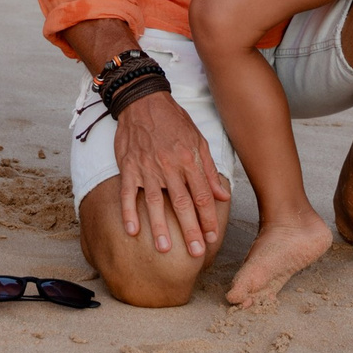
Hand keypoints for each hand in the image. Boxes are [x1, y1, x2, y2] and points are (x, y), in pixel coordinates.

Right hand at [114, 90, 229, 256]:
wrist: (143, 100)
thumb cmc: (173, 121)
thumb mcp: (199, 140)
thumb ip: (210, 170)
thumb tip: (223, 196)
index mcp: (189, 160)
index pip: (202, 195)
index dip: (208, 218)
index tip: (212, 238)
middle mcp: (169, 166)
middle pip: (182, 203)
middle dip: (190, 230)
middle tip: (196, 252)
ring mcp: (147, 167)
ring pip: (155, 202)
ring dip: (160, 226)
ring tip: (165, 249)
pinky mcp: (129, 167)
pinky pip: (128, 193)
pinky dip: (129, 212)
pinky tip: (132, 231)